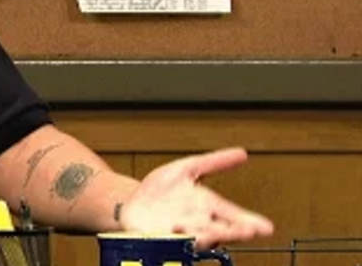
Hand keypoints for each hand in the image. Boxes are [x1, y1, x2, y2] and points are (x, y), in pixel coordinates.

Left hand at [121, 147, 273, 249]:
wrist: (131, 203)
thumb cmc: (162, 191)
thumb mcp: (188, 169)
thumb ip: (214, 162)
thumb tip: (242, 153)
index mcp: (208, 208)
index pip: (233, 217)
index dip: (249, 222)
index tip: (265, 227)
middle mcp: (198, 225)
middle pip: (220, 231)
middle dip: (233, 232)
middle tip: (247, 231)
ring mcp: (180, 235)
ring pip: (197, 239)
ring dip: (203, 236)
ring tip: (210, 232)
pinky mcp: (161, 241)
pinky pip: (170, 243)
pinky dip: (174, 239)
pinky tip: (177, 232)